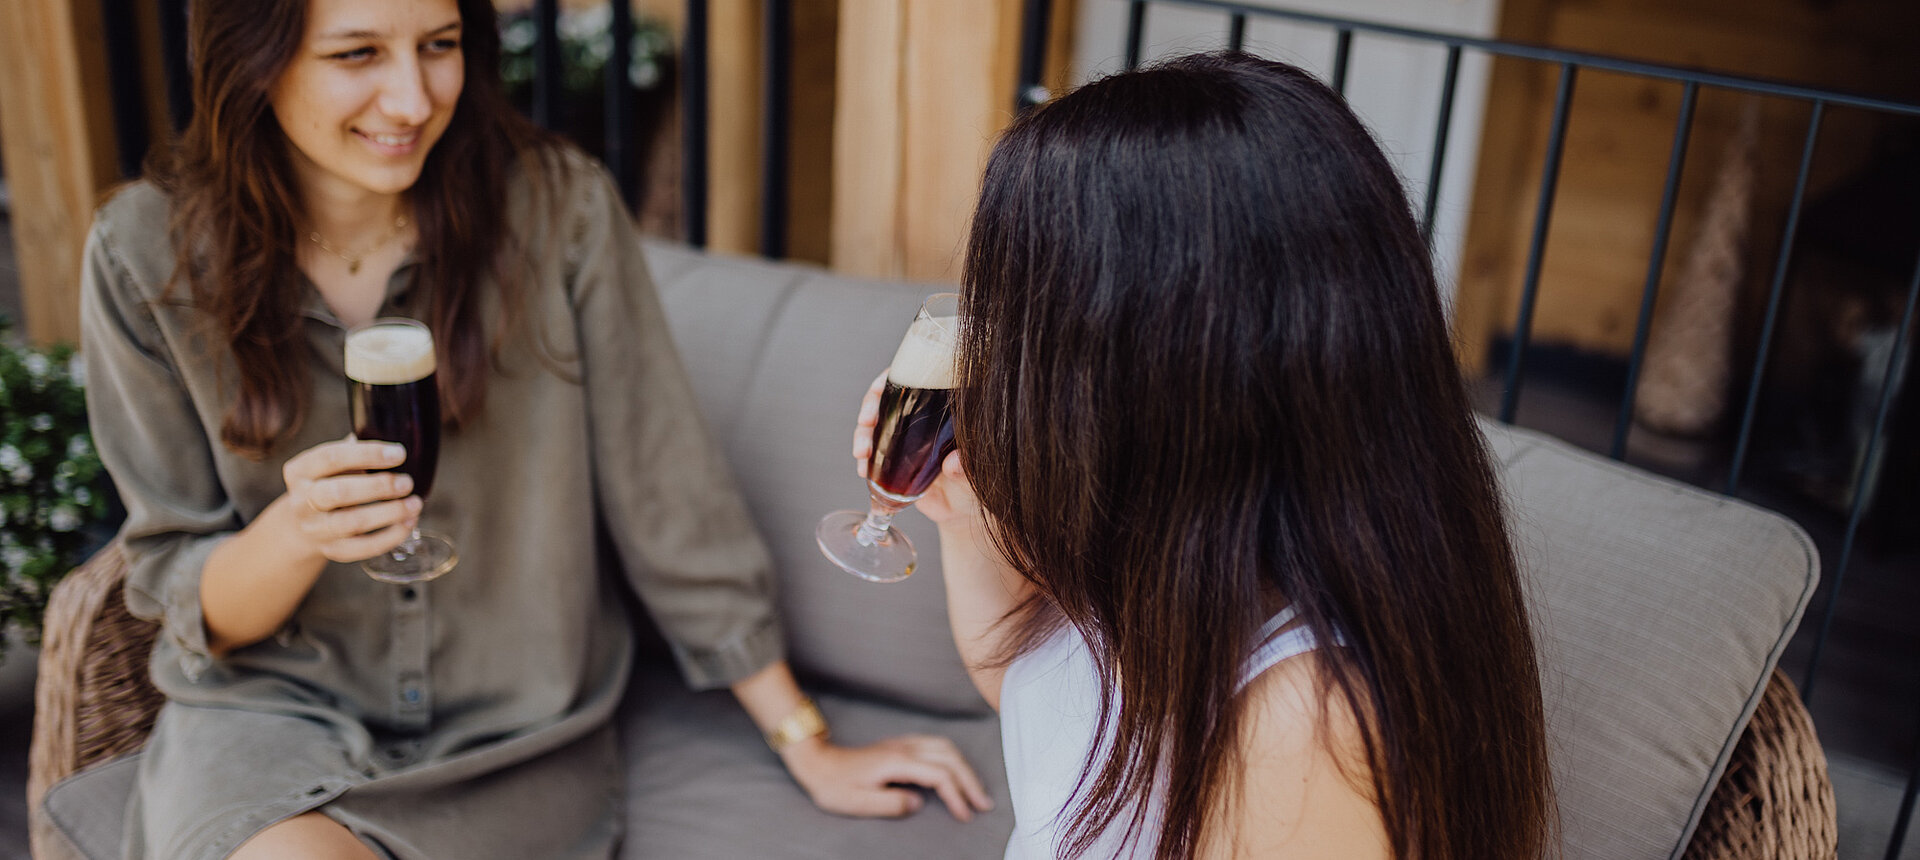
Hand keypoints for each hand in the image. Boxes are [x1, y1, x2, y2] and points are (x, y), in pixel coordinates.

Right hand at [280, 437, 420, 562]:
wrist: (302, 524)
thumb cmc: (329, 482)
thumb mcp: (332, 463)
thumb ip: (356, 448)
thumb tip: (400, 431)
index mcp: (301, 470)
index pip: (331, 458)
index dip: (367, 454)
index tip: (400, 453)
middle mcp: (301, 500)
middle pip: (338, 493)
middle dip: (378, 487)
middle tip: (407, 482)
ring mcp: (315, 529)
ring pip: (351, 523)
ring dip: (388, 513)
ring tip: (415, 504)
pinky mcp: (330, 550)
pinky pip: (361, 548)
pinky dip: (389, 537)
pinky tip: (409, 523)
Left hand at [780, 733, 993, 820]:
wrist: (817, 762)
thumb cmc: (833, 785)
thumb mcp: (857, 802)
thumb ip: (891, 804)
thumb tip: (918, 803)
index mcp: (896, 762)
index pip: (939, 775)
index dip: (956, 795)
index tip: (964, 814)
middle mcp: (904, 748)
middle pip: (950, 757)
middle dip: (970, 780)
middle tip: (983, 803)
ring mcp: (903, 743)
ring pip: (945, 747)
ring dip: (964, 767)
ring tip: (975, 789)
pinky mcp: (900, 745)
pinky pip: (936, 745)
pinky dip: (952, 758)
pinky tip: (954, 770)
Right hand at [850, 369, 981, 528]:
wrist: (963, 515)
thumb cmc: (976, 486)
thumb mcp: (977, 474)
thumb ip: (967, 467)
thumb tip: (953, 463)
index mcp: (943, 410)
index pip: (915, 380)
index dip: (894, 378)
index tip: (881, 387)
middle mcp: (921, 420)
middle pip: (888, 400)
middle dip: (871, 407)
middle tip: (866, 422)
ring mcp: (905, 439)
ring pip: (876, 425)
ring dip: (863, 434)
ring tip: (861, 452)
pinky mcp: (894, 461)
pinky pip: (874, 453)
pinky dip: (865, 459)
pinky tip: (863, 469)